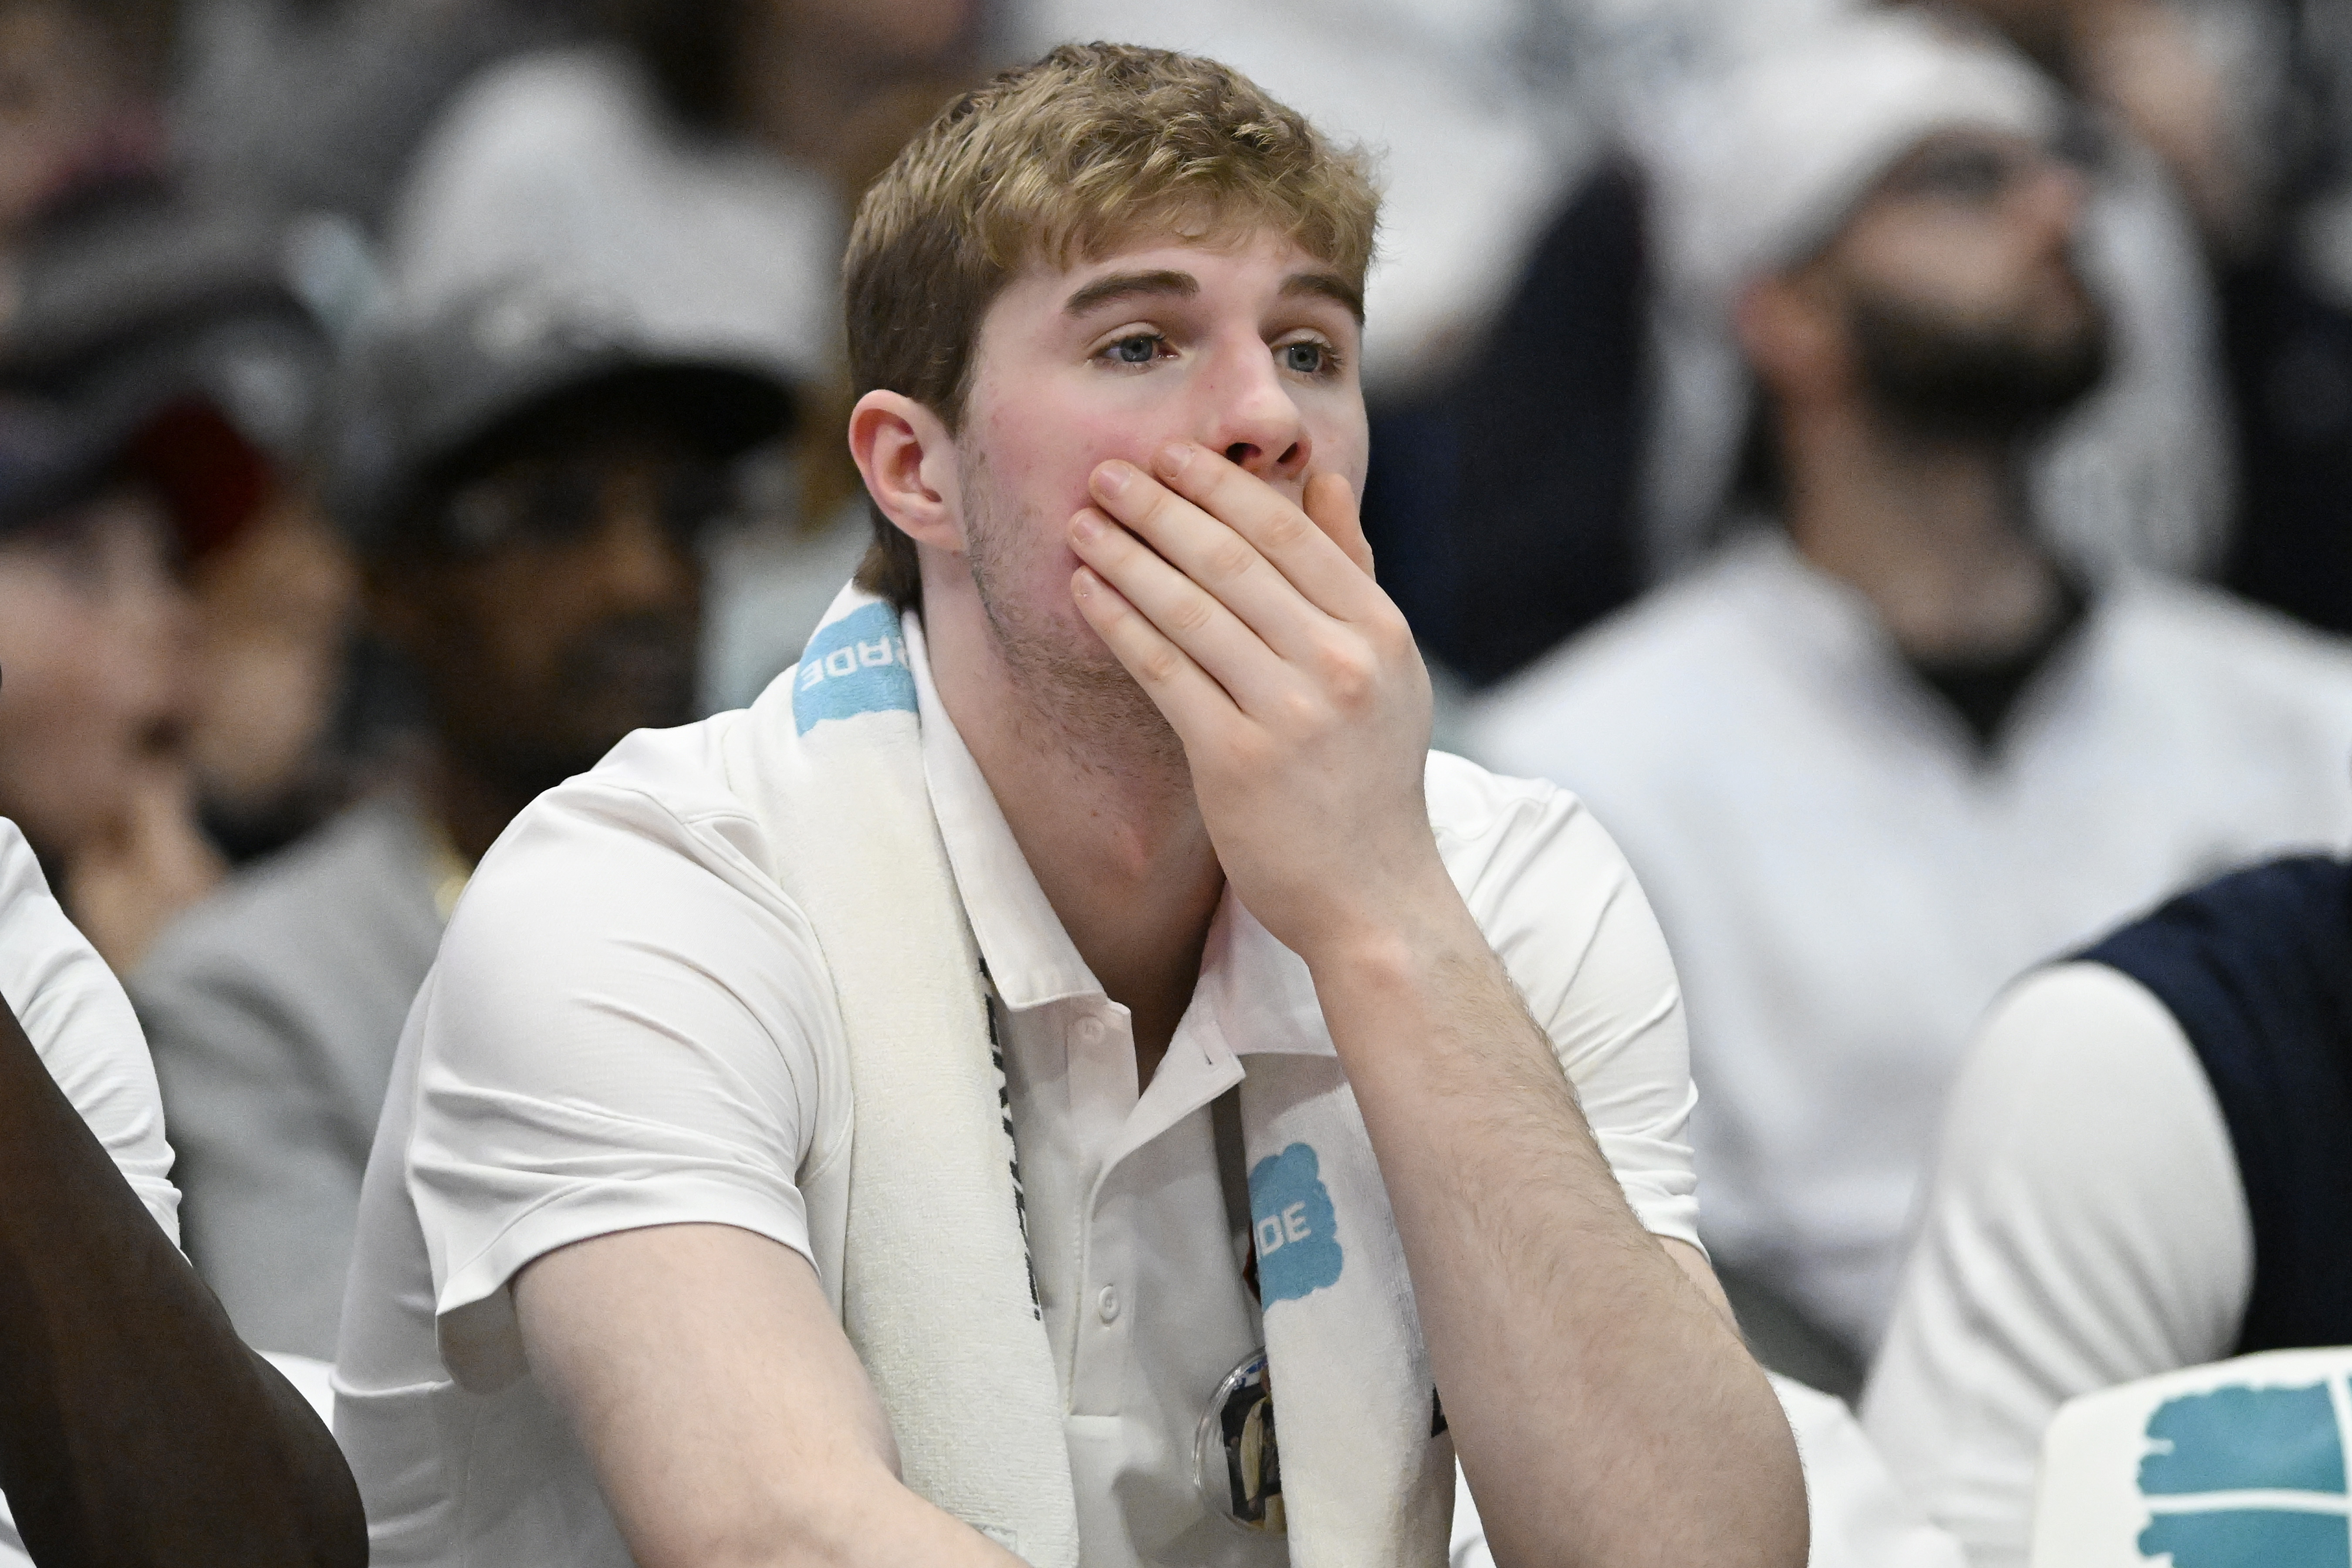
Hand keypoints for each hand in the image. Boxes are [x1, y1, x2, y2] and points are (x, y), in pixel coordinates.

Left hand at [1066, 440, 1444, 958]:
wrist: (1372, 895)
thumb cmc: (1369, 776)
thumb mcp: (1386, 667)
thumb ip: (1352, 571)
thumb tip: (1324, 479)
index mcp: (1378, 630)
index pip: (1290, 534)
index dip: (1223, 486)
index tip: (1171, 453)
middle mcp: (1340, 663)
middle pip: (1233, 561)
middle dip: (1161, 507)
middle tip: (1106, 471)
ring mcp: (1290, 713)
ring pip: (1191, 610)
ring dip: (1127, 558)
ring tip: (1081, 524)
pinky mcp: (1237, 761)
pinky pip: (1164, 672)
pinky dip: (1120, 624)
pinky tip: (1085, 592)